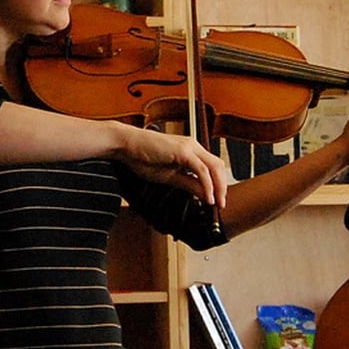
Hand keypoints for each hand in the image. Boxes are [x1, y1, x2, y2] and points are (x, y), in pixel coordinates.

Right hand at [114, 125, 228, 206]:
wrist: (125, 144)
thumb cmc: (143, 158)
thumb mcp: (170, 176)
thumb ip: (189, 184)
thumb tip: (205, 195)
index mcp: (192, 151)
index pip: (214, 167)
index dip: (219, 184)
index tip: (218, 200)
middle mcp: (194, 147)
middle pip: (219, 166)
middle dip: (223, 187)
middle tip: (222, 204)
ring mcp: (190, 147)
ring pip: (214, 167)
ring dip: (218, 187)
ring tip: (217, 203)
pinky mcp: (183, 151)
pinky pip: (201, 170)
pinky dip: (207, 184)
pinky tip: (208, 197)